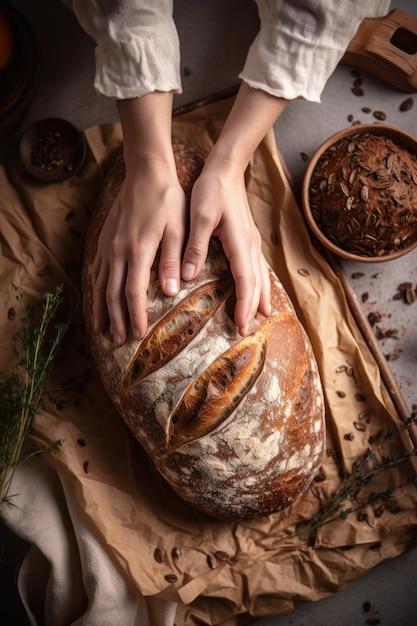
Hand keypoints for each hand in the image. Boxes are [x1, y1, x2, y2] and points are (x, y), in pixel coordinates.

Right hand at [92, 158, 185, 343]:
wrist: (146, 172)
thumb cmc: (167, 200)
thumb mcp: (178, 229)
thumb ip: (173, 260)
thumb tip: (171, 292)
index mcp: (138, 250)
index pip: (133, 292)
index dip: (136, 315)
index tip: (139, 334)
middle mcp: (118, 251)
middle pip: (112, 293)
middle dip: (116, 319)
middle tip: (120, 341)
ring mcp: (108, 245)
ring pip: (100, 284)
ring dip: (102, 308)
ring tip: (103, 329)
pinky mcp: (105, 238)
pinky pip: (96, 269)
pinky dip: (95, 288)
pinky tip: (97, 298)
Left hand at [182, 158, 270, 335]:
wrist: (226, 169)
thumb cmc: (212, 190)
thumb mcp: (199, 215)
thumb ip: (195, 245)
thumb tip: (188, 275)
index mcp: (239, 242)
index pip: (245, 281)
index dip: (244, 304)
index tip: (241, 325)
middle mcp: (250, 245)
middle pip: (256, 283)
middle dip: (253, 308)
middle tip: (246, 332)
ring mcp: (252, 242)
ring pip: (261, 276)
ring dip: (260, 298)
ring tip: (261, 318)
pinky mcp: (248, 239)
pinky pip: (258, 268)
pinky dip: (260, 284)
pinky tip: (259, 292)